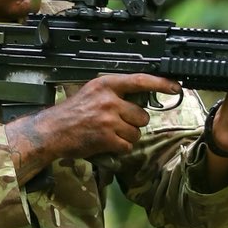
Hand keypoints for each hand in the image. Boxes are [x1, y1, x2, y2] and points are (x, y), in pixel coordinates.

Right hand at [5, 74, 181, 182]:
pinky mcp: (107, 137)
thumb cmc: (71, 113)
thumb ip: (114, 92)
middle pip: (142, 114)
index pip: (140, 80)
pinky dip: (120, 147)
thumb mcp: (91, 92)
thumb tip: (141, 96)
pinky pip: (127, 145)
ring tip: (109, 133)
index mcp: (106, 84)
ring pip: (136, 131)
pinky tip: (106, 143)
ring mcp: (108, 119)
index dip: (161, 83)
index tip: (175, 86)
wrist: (51, 131)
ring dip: (127, 136)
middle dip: (134, 122)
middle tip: (117, 123)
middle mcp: (109, 100)